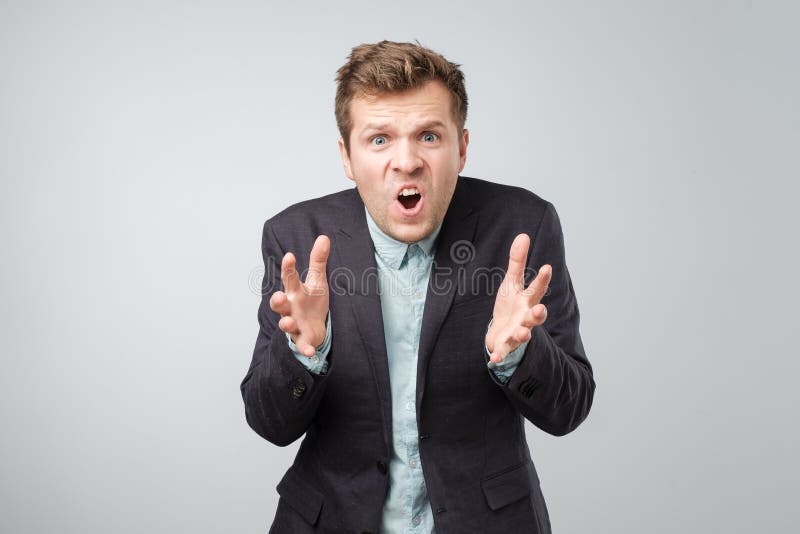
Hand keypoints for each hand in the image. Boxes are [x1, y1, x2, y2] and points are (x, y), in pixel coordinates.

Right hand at [269, 235, 329, 356]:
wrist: (315, 326)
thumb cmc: (312, 301)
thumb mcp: (318, 281)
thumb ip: (318, 261)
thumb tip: (324, 237)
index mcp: (295, 291)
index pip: (289, 278)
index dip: (288, 267)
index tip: (290, 256)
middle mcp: (290, 307)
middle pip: (279, 303)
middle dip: (277, 300)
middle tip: (280, 296)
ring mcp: (294, 324)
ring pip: (285, 324)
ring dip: (285, 323)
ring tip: (287, 321)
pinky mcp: (302, 339)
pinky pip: (301, 345)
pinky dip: (304, 349)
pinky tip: (310, 352)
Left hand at [485, 233, 551, 363]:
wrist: (503, 332)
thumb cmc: (511, 305)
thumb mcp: (512, 282)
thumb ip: (518, 261)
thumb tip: (523, 234)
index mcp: (527, 301)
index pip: (537, 289)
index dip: (542, 280)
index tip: (546, 267)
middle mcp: (525, 318)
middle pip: (535, 316)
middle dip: (538, 314)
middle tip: (541, 309)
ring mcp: (517, 333)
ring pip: (523, 335)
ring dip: (523, 334)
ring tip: (524, 333)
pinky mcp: (505, 346)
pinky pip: (503, 352)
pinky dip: (499, 356)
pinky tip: (493, 360)